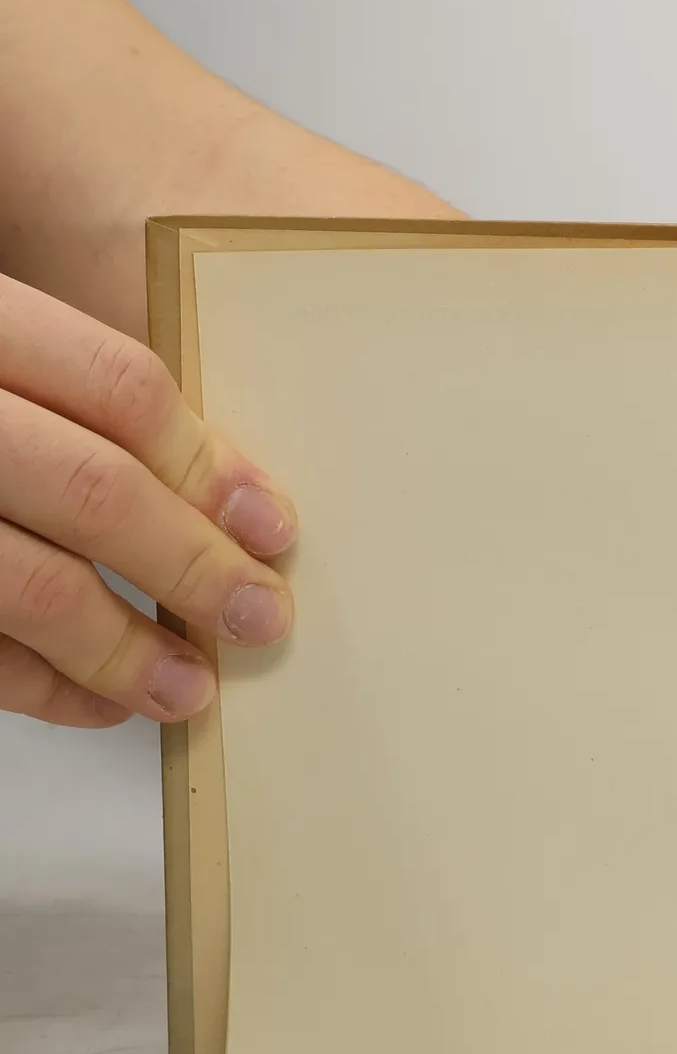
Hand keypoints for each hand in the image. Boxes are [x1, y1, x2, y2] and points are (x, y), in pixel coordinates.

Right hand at [0, 274, 296, 726]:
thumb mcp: (1, 352)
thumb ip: (76, 402)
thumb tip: (223, 498)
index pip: (120, 389)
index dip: (209, 464)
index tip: (272, 526)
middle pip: (91, 488)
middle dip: (190, 564)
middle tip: (259, 617)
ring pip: (29, 583)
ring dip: (123, 648)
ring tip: (190, 686)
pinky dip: (40, 686)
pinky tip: (99, 702)